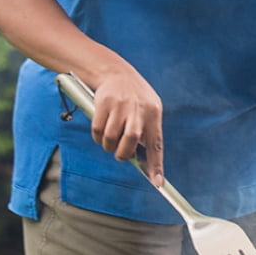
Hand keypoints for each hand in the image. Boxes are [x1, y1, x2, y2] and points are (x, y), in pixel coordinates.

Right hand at [87, 71, 163, 185]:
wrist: (115, 71)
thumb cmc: (134, 96)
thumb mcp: (148, 108)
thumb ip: (147, 130)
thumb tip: (142, 158)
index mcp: (154, 113)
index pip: (156, 143)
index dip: (156, 165)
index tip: (158, 183)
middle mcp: (138, 109)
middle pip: (131, 141)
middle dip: (123, 154)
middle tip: (120, 154)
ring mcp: (120, 106)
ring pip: (111, 138)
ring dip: (108, 146)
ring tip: (110, 141)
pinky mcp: (103, 103)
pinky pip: (97, 130)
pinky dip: (97, 137)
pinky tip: (100, 132)